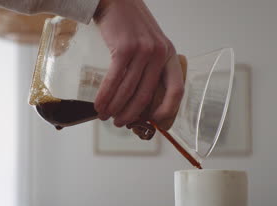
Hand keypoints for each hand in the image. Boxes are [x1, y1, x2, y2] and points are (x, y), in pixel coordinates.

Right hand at [93, 0, 183, 130]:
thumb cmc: (130, 25)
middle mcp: (159, 53)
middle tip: (120, 123)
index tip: (154, 121)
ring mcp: (143, 51)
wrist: (116, 1)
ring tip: (105, 116)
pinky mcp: (125, 49)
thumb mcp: (149, 44)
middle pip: (147, 95)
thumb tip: (138, 98)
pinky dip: (106, 96)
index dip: (168, 109)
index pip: (176, 89)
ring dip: (115, 108)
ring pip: (129, 90)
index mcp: (168, 55)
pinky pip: (114, 80)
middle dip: (131, 114)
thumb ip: (149, 67)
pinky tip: (99, 104)